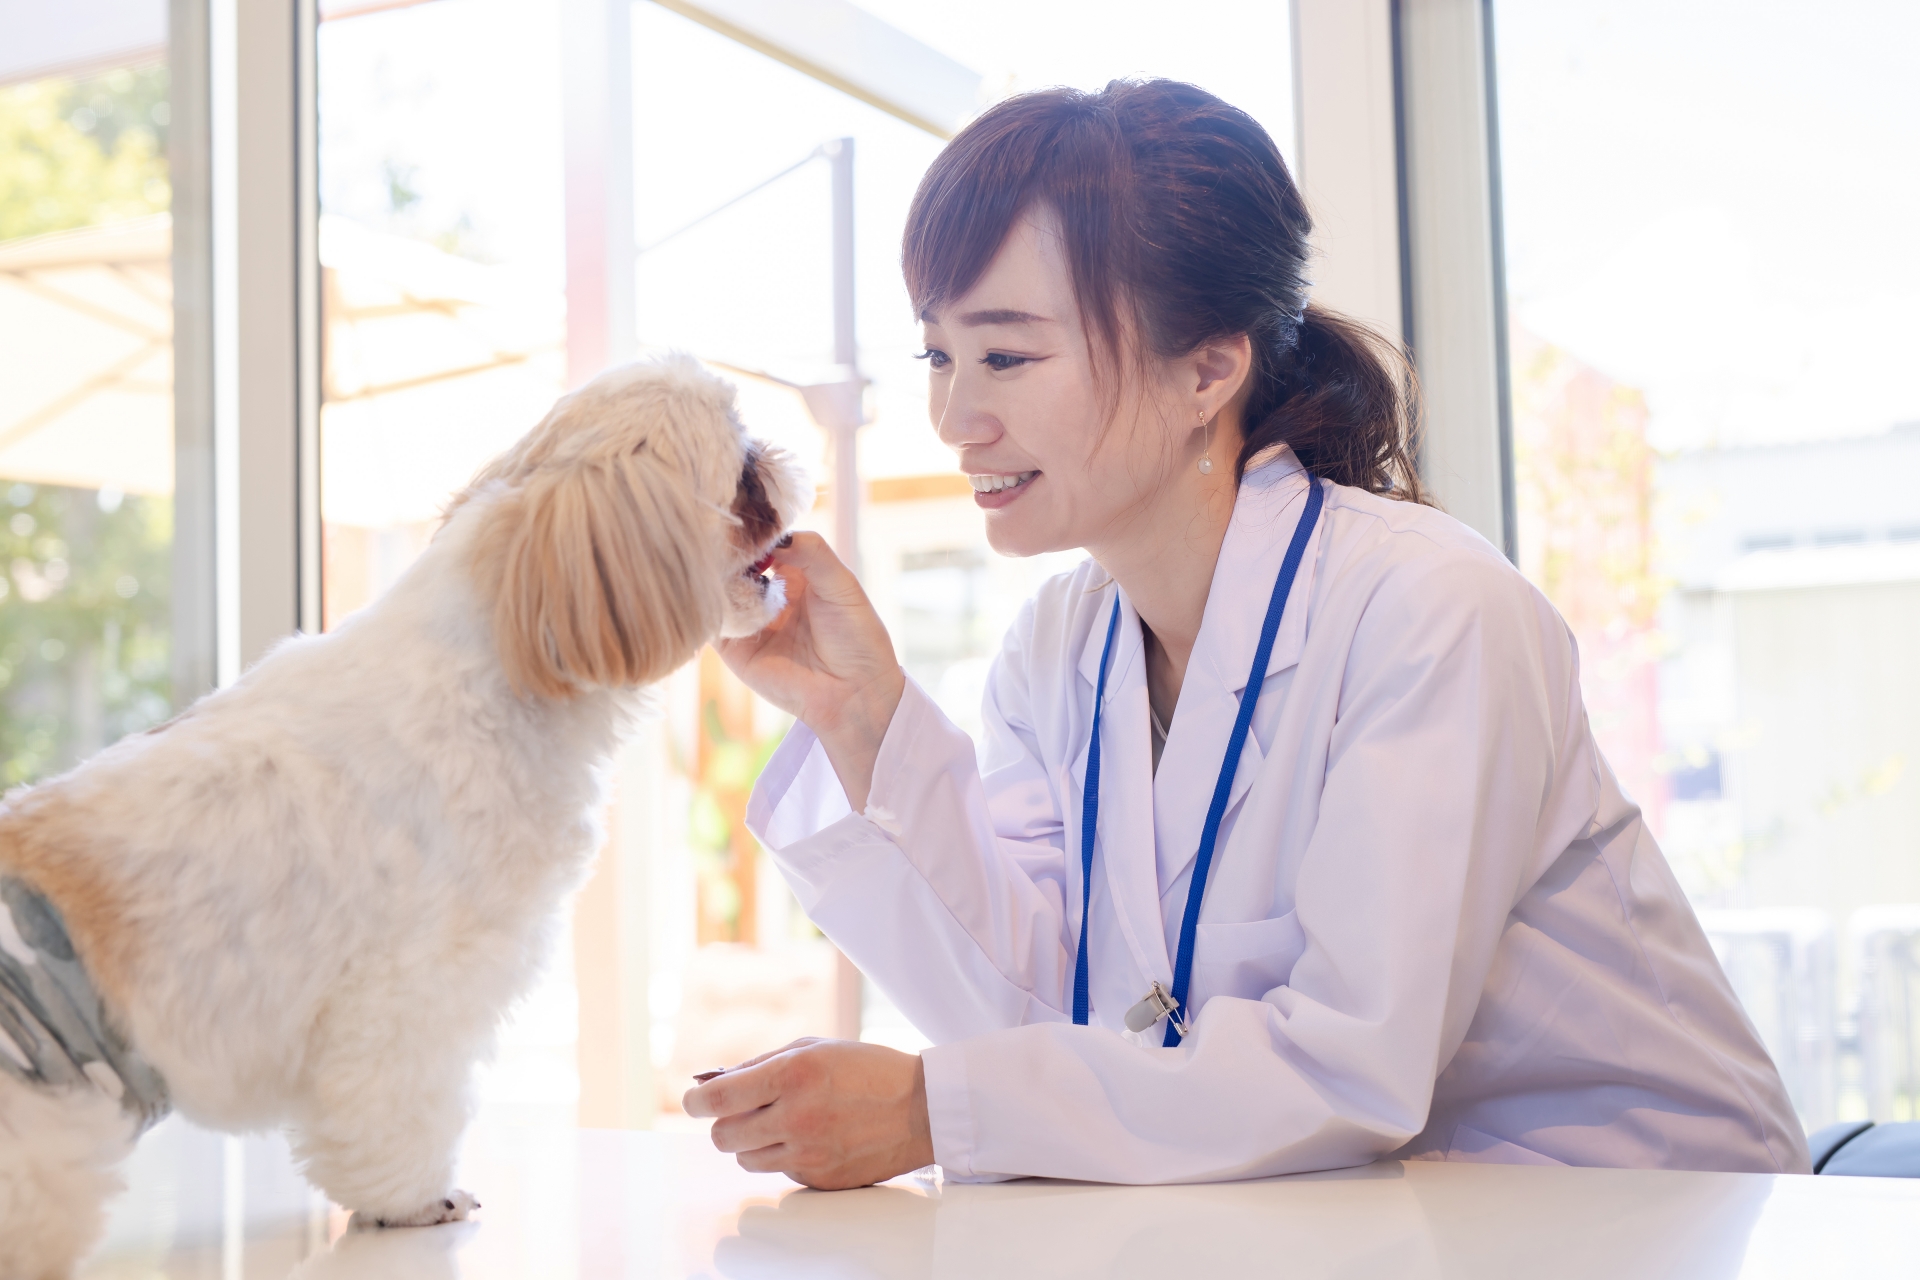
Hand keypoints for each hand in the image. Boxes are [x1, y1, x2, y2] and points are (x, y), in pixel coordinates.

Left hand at [682, 1038, 934, 1189]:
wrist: (922, 1107)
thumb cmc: (868, 1070)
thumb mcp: (814, 1048)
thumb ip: (760, 1064)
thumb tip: (714, 1082)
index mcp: (792, 1074)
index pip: (717, 1099)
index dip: (695, 1102)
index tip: (693, 1101)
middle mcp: (796, 1116)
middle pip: (722, 1136)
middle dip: (723, 1124)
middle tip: (738, 1113)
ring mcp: (808, 1152)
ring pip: (746, 1159)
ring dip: (752, 1142)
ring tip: (780, 1124)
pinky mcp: (820, 1178)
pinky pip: (780, 1171)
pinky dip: (785, 1156)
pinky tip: (813, 1138)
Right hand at [714, 533, 904, 808]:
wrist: (854, 693)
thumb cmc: (857, 638)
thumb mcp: (841, 584)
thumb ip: (811, 552)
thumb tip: (774, 534)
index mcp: (795, 573)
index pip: (764, 542)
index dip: (754, 529)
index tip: (745, 515)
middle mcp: (768, 593)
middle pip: (736, 562)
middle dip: (729, 548)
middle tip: (722, 530)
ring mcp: (748, 620)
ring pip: (719, 588)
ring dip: (715, 571)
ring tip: (717, 555)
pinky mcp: (733, 648)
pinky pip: (713, 620)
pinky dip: (710, 602)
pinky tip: (717, 588)